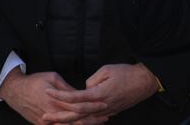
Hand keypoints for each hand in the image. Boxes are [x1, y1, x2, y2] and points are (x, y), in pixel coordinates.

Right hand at [0, 69, 106, 124]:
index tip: (104, 103)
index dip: (93, 106)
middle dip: (92, 119)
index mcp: (56, 101)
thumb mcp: (53, 78)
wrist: (15, 91)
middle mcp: (52, 114)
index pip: (79, 106)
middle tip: (105, 116)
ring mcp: (47, 122)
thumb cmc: (34, 82)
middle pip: (76, 120)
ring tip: (98, 122)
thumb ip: (67, 89)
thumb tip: (81, 94)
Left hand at [44, 63, 158, 120]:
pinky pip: (92, 120)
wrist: (144, 82)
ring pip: (83, 120)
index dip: (60, 95)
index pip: (75, 97)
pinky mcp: (110, 112)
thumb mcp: (107, 70)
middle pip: (76, 114)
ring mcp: (106, 111)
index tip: (48, 92)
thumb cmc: (127, 73)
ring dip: (68, 121)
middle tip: (44, 117)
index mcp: (99, 94)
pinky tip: (72, 123)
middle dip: (58, 116)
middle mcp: (101, 106)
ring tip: (55, 122)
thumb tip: (84, 88)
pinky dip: (80, 122)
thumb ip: (92, 80)